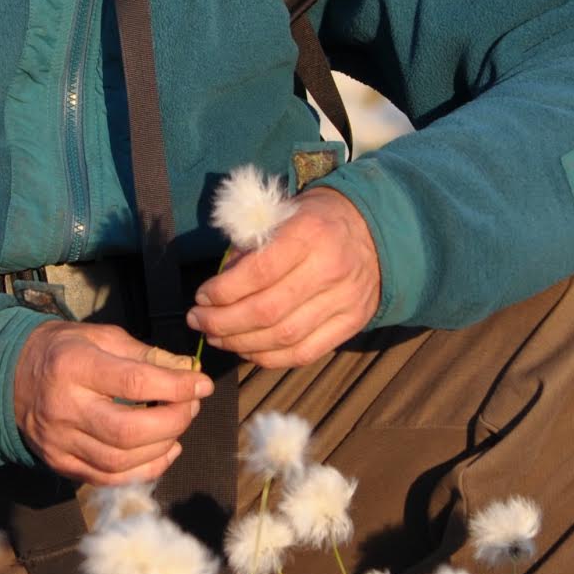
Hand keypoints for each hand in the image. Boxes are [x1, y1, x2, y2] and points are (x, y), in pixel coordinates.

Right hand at [13, 321, 211, 486]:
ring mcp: (60, 442)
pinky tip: (164, 452)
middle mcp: (64, 408)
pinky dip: (145, 470)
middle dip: (173, 422)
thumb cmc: (62, 351)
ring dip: (163, 447)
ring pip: (121, 461)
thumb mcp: (100, 337)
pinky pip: (110, 478)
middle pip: (129, 430)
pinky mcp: (61, 463)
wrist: (10, 376)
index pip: (135, 383)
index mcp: (73, 366)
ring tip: (178, 426)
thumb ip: (145, 355)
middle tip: (190, 407)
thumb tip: (188, 373)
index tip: (201, 384)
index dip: (177, 387)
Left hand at [186, 186, 380, 368]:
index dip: (224, 291)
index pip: (259, 272)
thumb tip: (220, 284)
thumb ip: (250, 246)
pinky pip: (304, 353)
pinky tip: (246, 350)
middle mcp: (329, 269)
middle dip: (222, 322)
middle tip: (198, 321)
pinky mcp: (351, 324)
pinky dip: (269, 358)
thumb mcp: (282, 215)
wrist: (375, 232)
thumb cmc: (317, 220)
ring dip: (240, 343)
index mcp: (309, 233)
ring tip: (216, 337)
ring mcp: (344, 301)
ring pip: (283, 337)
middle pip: (267, 311)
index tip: (201, 295)